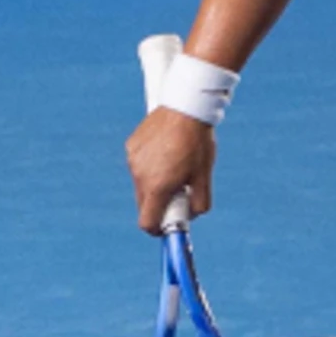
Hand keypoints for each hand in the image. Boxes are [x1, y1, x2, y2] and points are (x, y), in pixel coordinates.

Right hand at [128, 108, 213, 233]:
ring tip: (176, 165)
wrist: (186, 107)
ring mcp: (132, 160)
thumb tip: (193, 216)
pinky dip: (150, 166)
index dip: (158, 229)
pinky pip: (139, 165)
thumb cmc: (197, 143)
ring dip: (155, 184)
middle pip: (144, 205)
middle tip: (180, 192)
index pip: (147, 223)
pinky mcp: (131, 146)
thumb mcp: (204, 176)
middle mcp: (139, 176)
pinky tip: (166, 150)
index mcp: (157, 187)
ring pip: (142, 184)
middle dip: (160, 205)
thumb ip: (199, 203)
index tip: (169, 225)